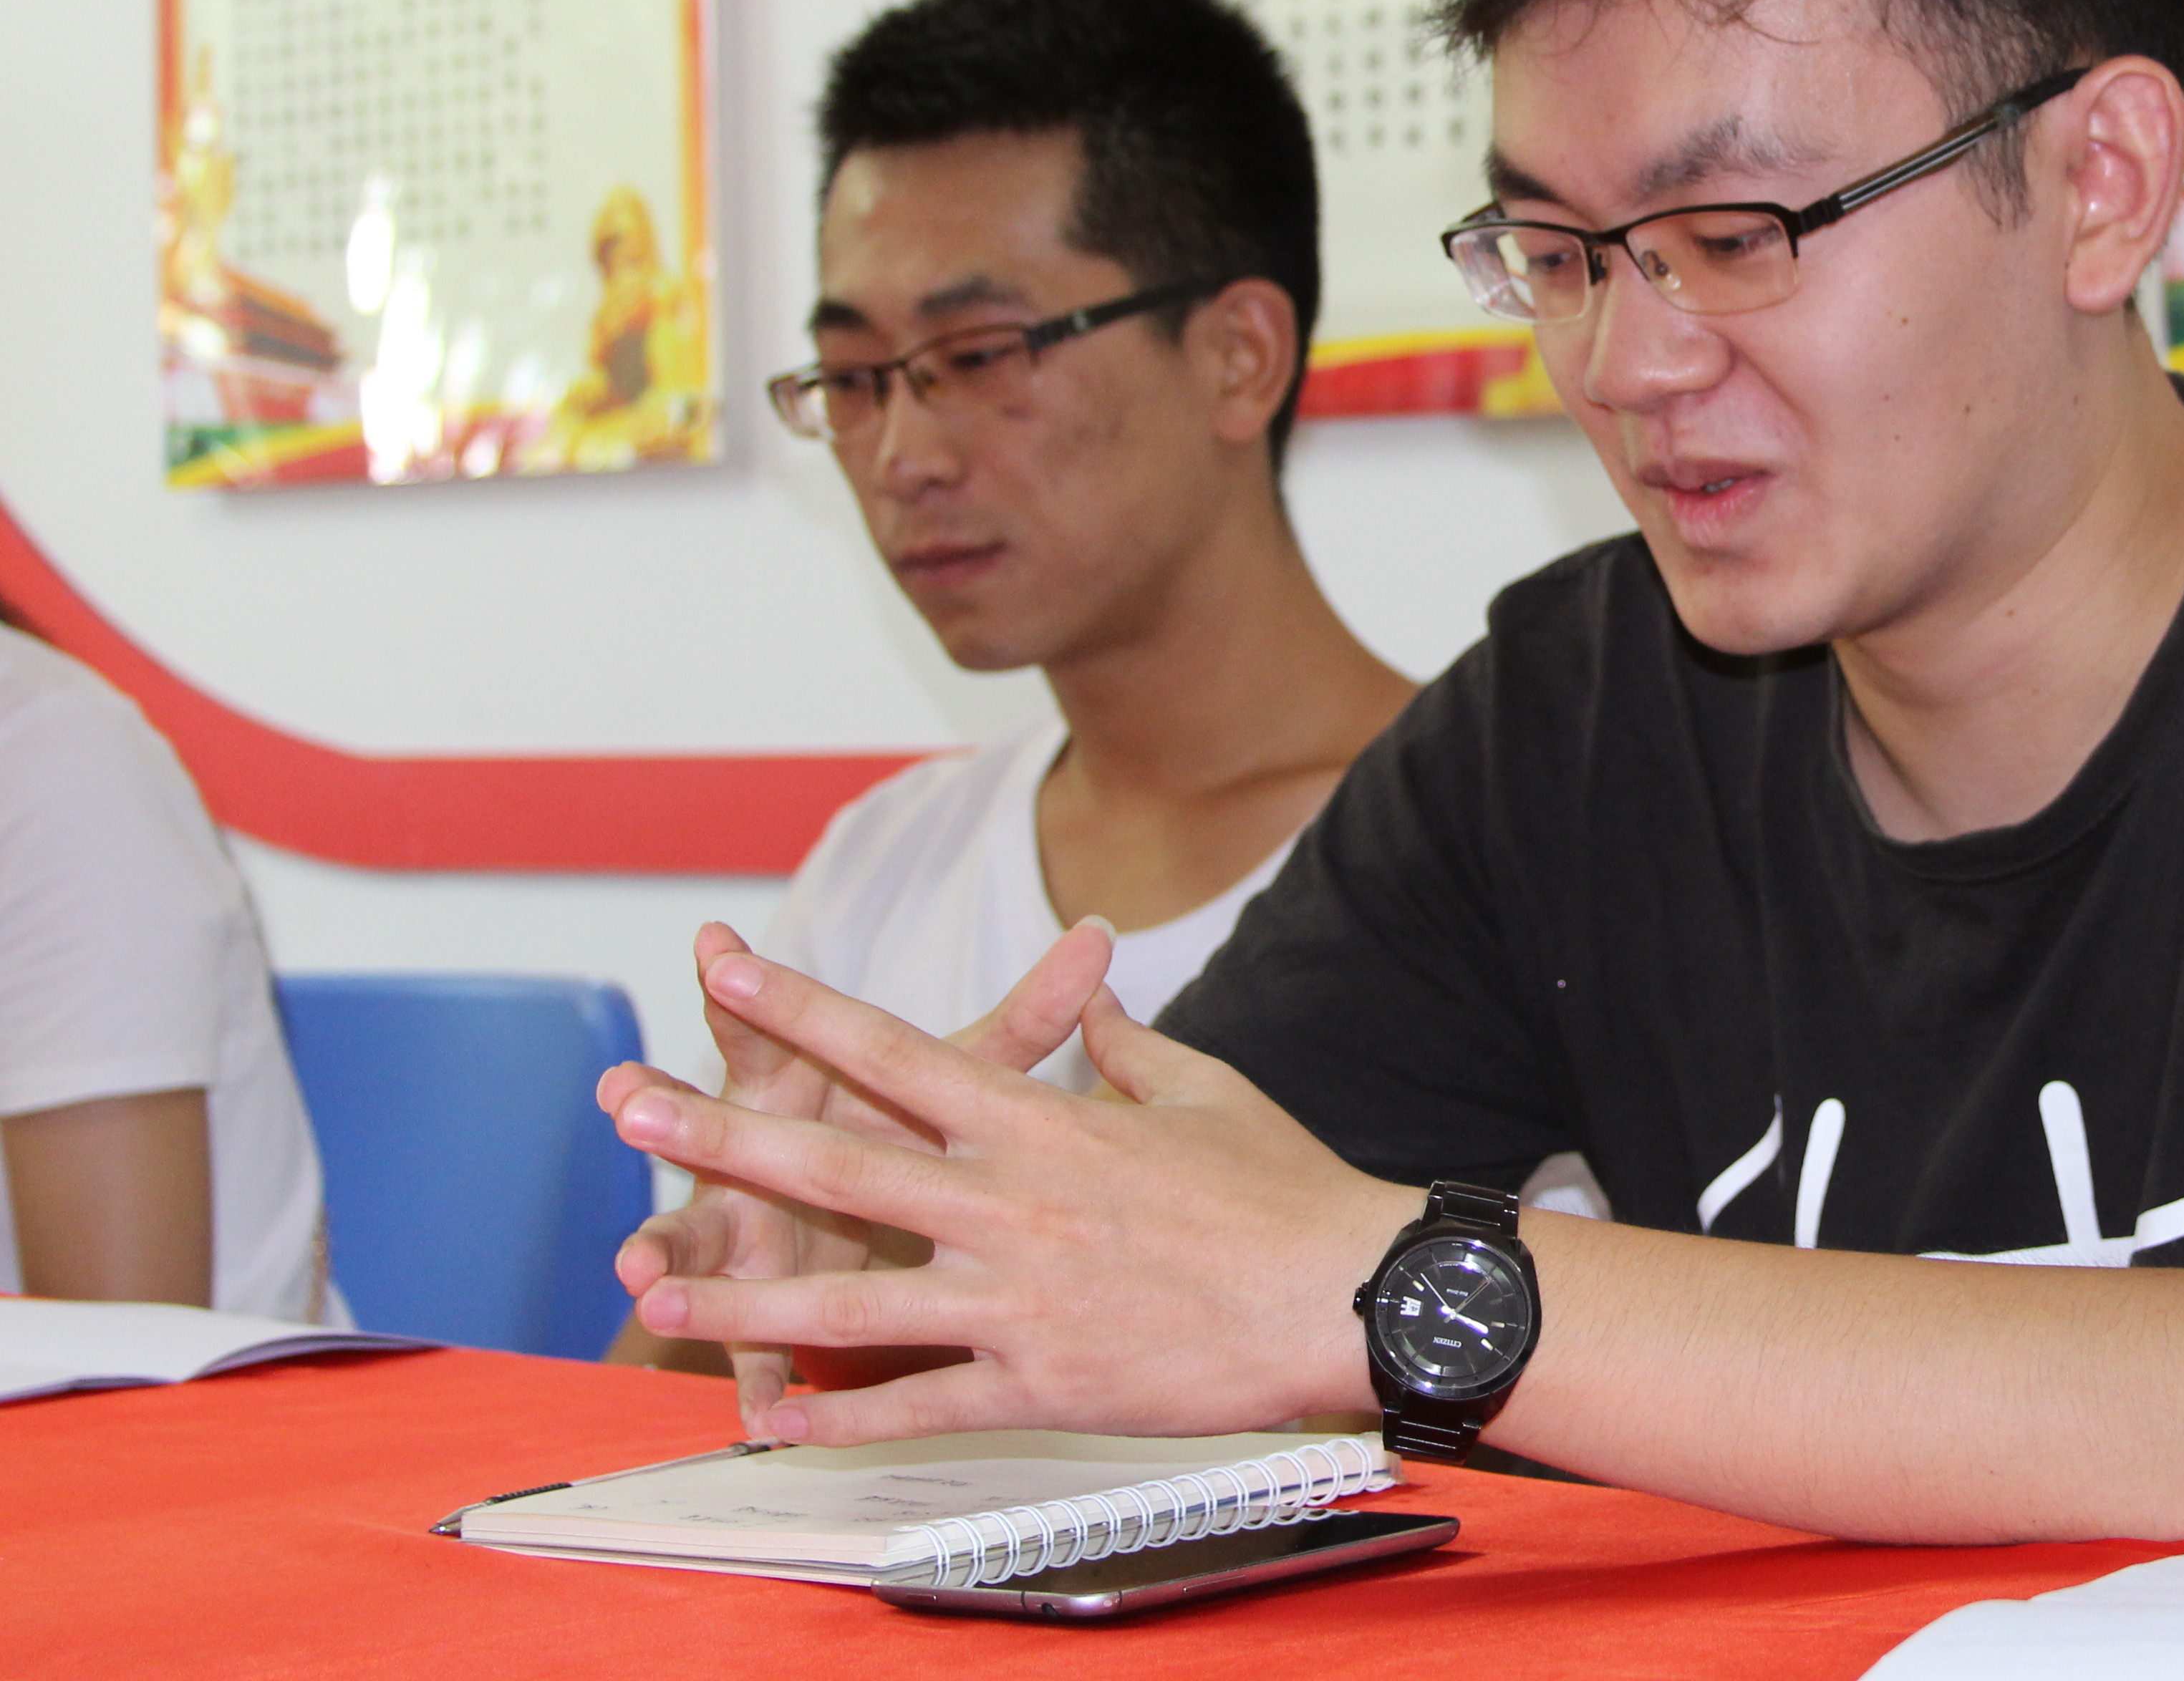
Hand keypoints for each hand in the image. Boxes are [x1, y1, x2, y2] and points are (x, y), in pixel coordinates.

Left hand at [607, 945, 1415, 1446]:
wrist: (1344, 1292)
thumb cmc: (1286, 1189)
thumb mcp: (1206, 1089)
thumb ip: (1125, 1045)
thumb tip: (1088, 994)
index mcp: (1047, 1123)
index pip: (900, 1053)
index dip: (806, 1012)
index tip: (728, 973)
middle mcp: (1013, 1202)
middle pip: (841, 1163)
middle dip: (720, 1134)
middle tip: (627, 1108)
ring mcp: (1019, 1297)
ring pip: (851, 1299)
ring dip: (741, 1297)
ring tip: (652, 1291)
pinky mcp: (1040, 1382)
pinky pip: (918, 1403)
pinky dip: (839, 1416)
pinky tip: (771, 1422)